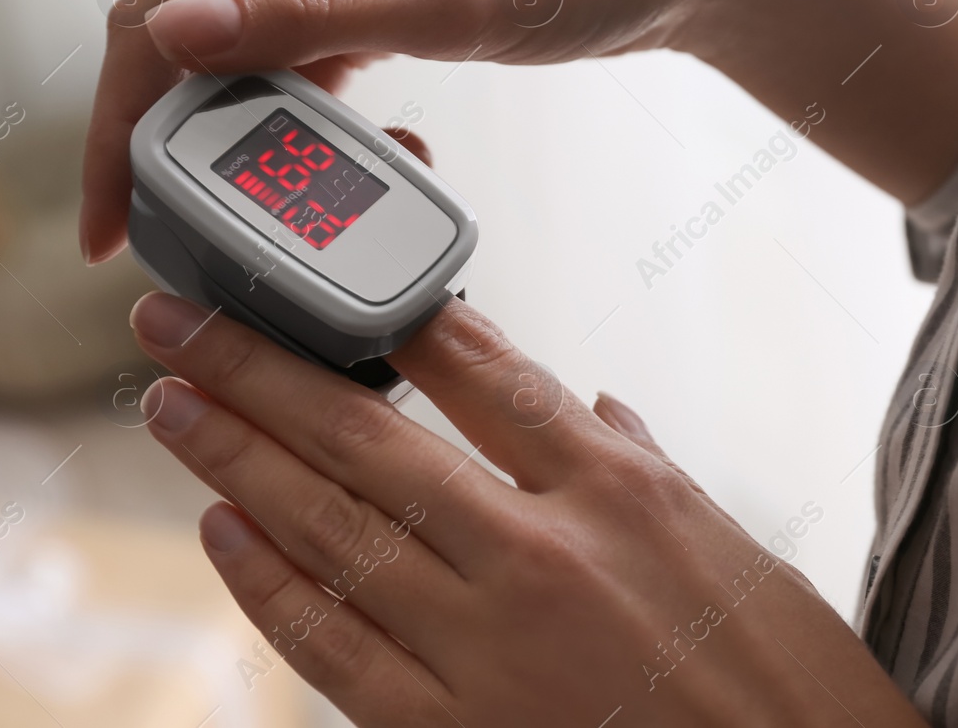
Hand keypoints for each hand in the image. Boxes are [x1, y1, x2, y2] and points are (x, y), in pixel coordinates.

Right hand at [82, 0, 957, 263]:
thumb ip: (313, 14)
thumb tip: (172, 34)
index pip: (162, 9)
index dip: (122, 123)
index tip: (114, 229)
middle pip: (191, 35)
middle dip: (180, 145)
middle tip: (187, 250)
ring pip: (249, 56)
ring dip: (251, 142)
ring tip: (271, 225)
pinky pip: (311, 59)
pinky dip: (314, 122)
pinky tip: (348, 169)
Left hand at [128, 292, 928, 726]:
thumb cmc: (782, 677)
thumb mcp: (732, 548)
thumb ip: (643, 470)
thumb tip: (591, 410)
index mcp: (621, 491)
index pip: (482, 371)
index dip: (386, 315)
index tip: (322, 280)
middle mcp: (544, 551)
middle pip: (371, 436)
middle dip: (262, 368)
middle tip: (180, 320)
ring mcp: (489, 643)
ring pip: (332, 528)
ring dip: (238, 459)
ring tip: (175, 403)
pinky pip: (333, 644)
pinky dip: (269, 582)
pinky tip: (225, 527)